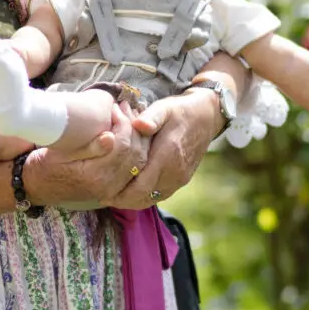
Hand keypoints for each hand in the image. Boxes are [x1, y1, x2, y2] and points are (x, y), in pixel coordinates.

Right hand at [23, 102, 149, 206]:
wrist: (36, 186)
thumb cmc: (44, 165)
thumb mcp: (59, 153)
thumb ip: (87, 148)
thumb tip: (110, 138)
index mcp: (94, 176)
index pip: (122, 146)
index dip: (123, 123)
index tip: (115, 107)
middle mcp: (107, 186)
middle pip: (136, 154)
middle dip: (134, 128)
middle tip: (125, 108)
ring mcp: (112, 189)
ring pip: (139, 162)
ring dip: (139, 137)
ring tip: (129, 117)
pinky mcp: (112, 188)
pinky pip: (134, 169)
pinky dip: (137, 149)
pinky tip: (130, 134)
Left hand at [109, 87, 223, 209]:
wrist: (207, 117)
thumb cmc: (180, 111)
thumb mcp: (164, 108)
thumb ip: (151, 117)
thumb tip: (138, 123)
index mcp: (168, 155)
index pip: (142, 184)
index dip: (120, 192)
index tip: (102, 192)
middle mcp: (175, 172)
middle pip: (144, 196)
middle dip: (122, 200)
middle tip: (102, 197)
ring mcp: (180, 178)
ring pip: (152, 199)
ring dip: (131, 201)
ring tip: (112, 197)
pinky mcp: (181, 180)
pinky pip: (159, 195)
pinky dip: (143, 197)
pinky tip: (129, 193)